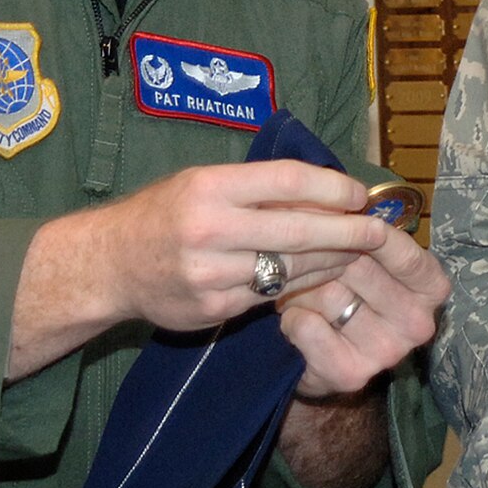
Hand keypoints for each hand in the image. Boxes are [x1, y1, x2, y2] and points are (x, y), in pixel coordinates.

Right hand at [8, 159, 387, 377]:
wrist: (110, 264)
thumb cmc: (163, 214)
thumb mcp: (200, 182)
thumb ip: (254, 186)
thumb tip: (323, 187)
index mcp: (209, 187)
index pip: (285, 180)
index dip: (330, 186)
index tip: (358, 194)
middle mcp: (209, 228)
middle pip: (297, 228)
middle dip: (347, 230)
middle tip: (378, 230)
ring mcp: (211, 273)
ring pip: (290, 266)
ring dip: (331, 259)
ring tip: (358, 252)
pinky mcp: (214, 307)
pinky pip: (272, 294)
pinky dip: (302, 283)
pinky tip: (321, 275)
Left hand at [278, 225, 449, 397]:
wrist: (327, 357)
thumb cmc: (350, 288)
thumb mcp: (365, 254)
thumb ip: (359, 227)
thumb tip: (332, 198)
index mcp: (431, 287)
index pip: (402, 252)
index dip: (364, 229)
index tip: (334, 213)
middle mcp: (417, 323)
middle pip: (358, 267)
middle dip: (321, 251)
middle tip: (298, 245)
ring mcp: (387, 352)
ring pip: (327, 293)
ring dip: (299, 283)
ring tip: (293, 283)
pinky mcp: (351, 373)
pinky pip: (306, 326)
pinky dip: (291, 316)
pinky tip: (294, 316)